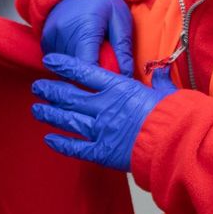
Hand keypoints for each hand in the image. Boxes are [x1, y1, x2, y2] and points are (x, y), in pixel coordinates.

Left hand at [33, 55, 177, 171]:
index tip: (49, 61)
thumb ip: (160, 81)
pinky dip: (61, 144)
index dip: (64, 66)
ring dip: (50, 114)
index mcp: (119, 88)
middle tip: (37, 87)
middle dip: (51, 90)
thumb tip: (161, 69)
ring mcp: (101, 129)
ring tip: (36, 110)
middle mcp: (105, 106)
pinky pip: (76, 147)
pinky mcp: (103, 152)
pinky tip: (49, 139)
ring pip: (68, 119)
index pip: (85, 72)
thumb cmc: (174, 116)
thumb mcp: (167, 92)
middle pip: (70, 95)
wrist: (176, 142)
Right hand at [40, 0, 133, 75]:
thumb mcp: (120, 20)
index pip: (89, 67)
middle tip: (104, 68)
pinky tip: (79, 51)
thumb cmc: (103, 1)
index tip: (109, 82)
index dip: (99, 78)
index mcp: (85, 29)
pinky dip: (68, 61)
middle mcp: (64, 34)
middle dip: (90, 74)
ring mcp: (51, 37)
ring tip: (91, 56)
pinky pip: (57, 61)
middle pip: (76, 70)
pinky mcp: (44, 39)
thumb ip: (123, 49)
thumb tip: (126, 77)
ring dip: (78, 68)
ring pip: (64, 68)